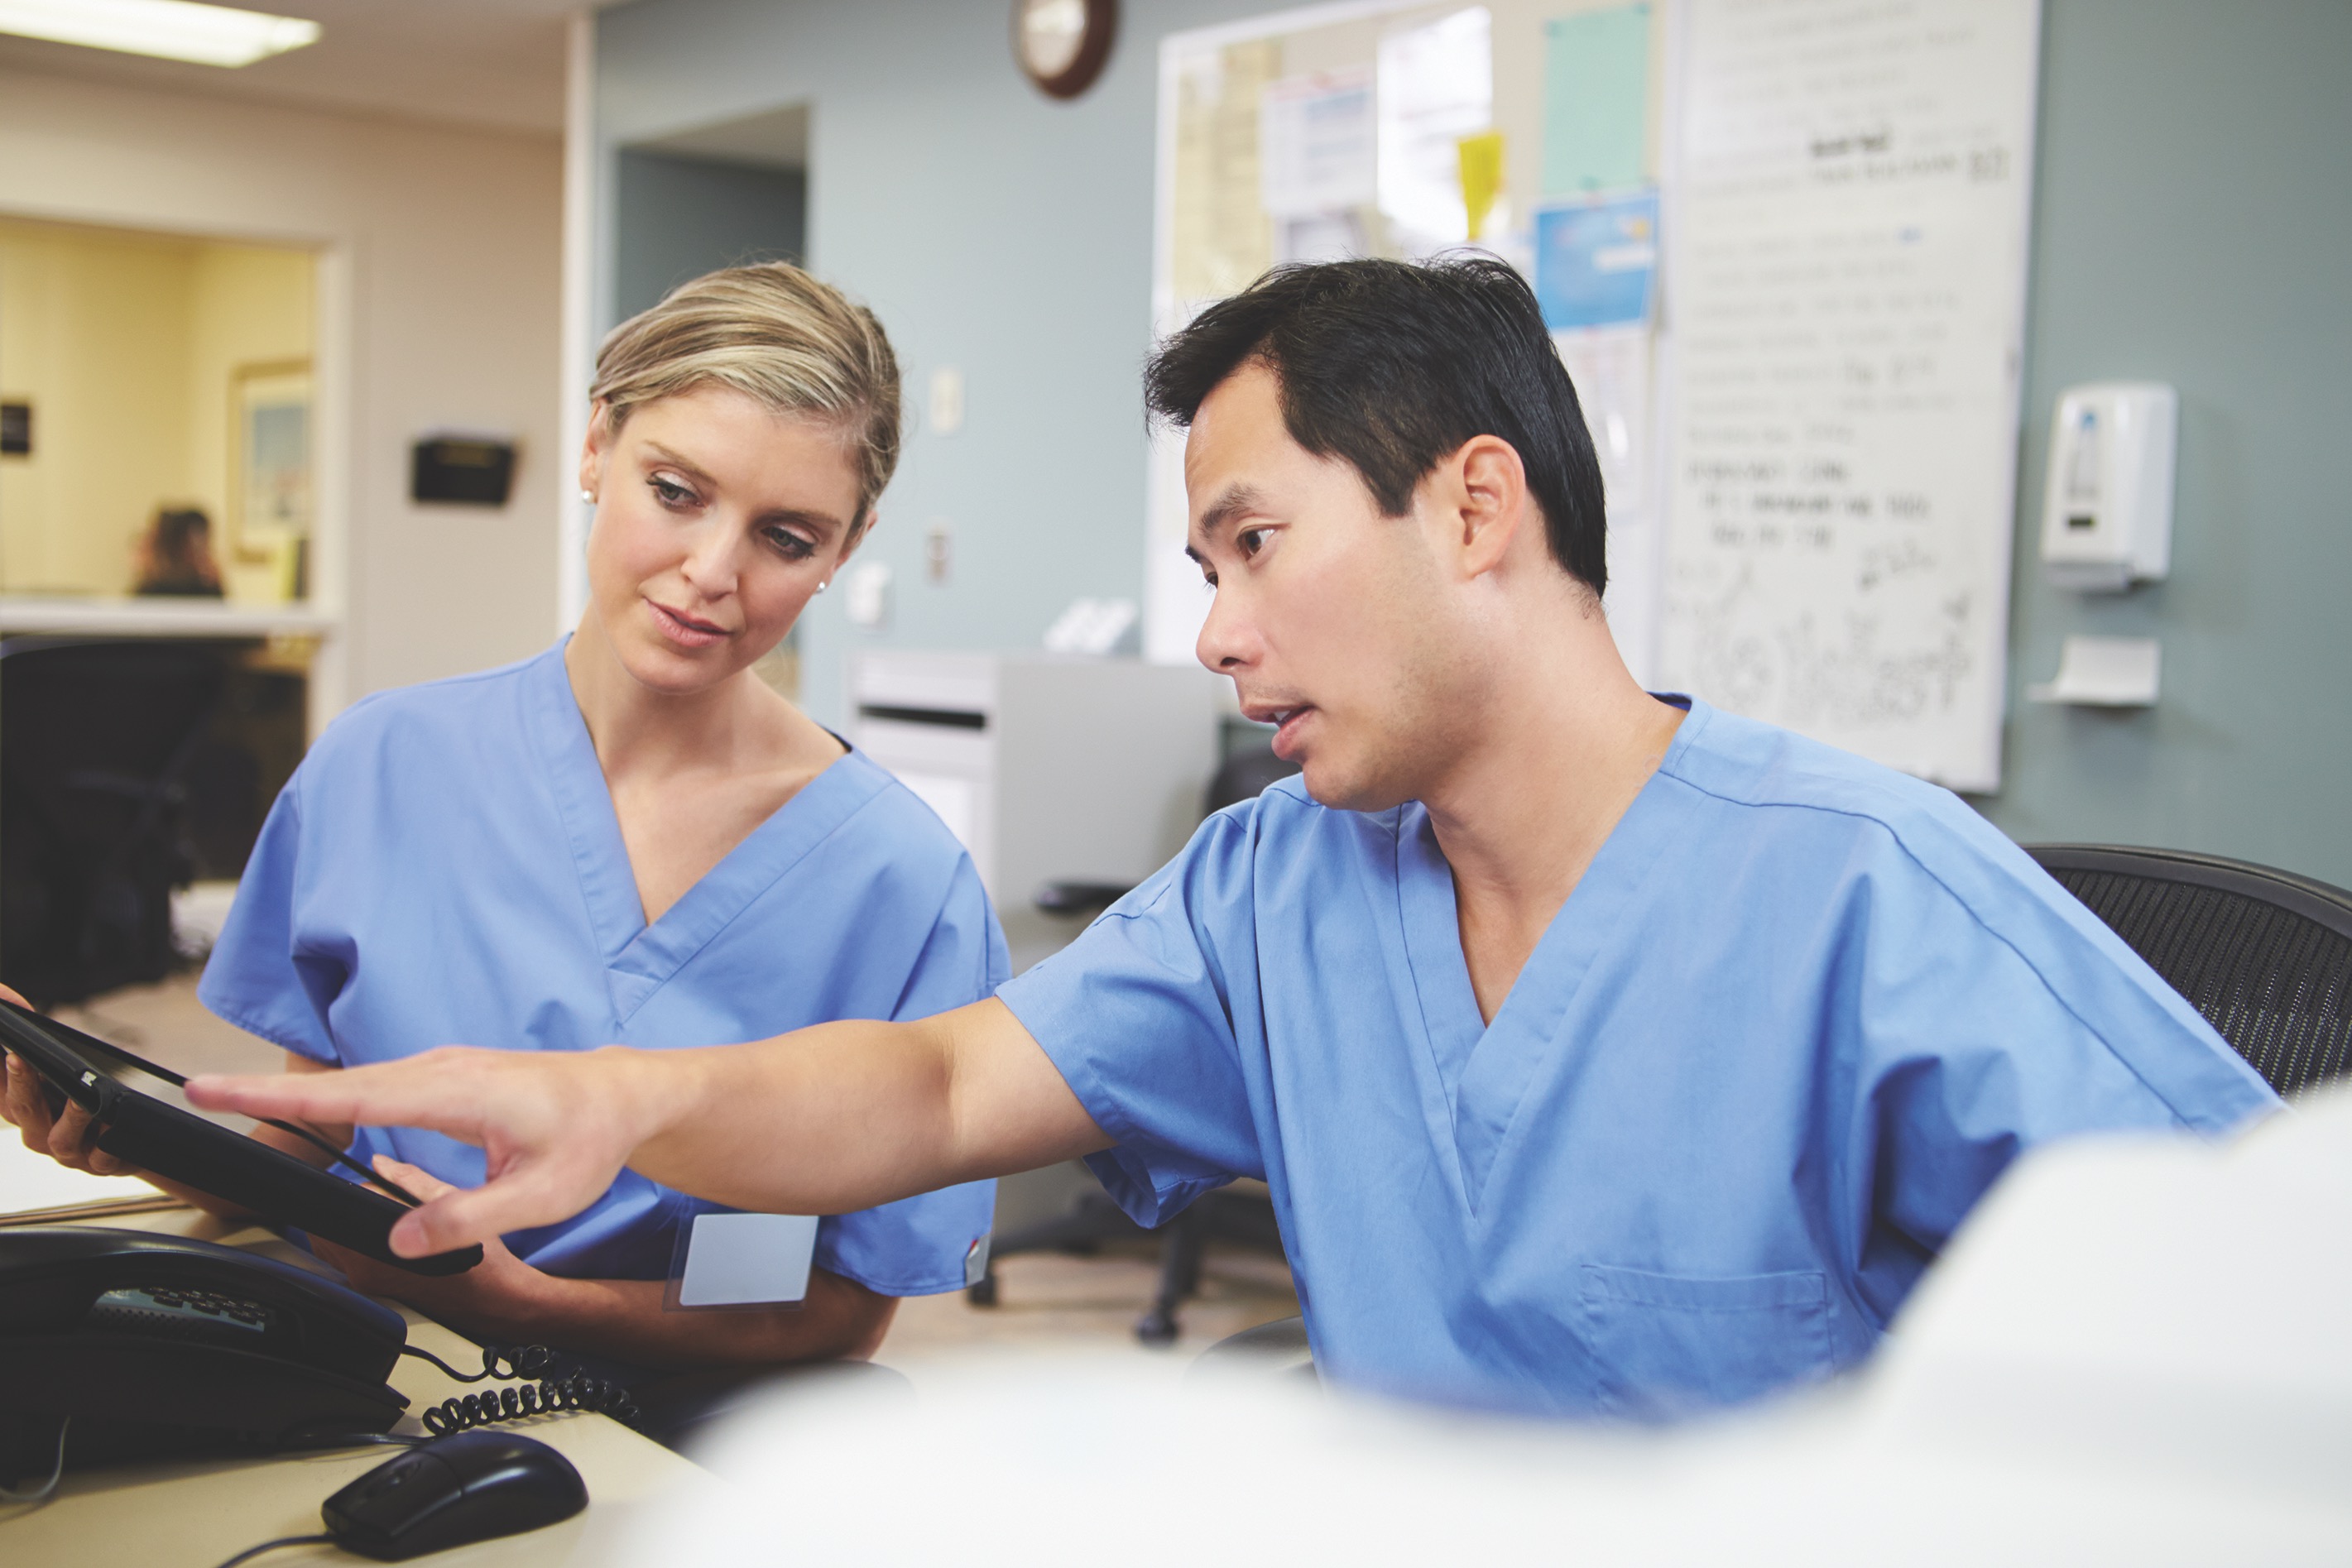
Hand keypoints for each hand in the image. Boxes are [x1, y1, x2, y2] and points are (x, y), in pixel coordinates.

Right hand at [0, 983, 140, 1178]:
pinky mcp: (102, 1164)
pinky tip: (113, 1126)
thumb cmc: (87, 1097)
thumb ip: (31, 1040)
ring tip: (82, 1096)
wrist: (132, 1141)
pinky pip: (102, 1158)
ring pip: (59, 1139)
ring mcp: (68, 1152)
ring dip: (70, 1116)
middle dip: (19, 1082)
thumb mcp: (57, 1065)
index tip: (3, 1050)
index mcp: (21, 1109)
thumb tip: (6, 998)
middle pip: (21, 1110)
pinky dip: (105, 1144)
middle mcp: (37, 1133)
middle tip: (20, 1057)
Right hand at [188, 1045, 675, 1258]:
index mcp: (457, 1093)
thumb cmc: (589, 1139)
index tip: (220, 1089)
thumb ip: (469, 1219)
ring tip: (232, 1102)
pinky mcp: (440, 1081)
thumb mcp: (542, 1197)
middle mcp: (441, 1071)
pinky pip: (375, 1089)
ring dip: (297, 1093)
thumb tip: (399, 1241)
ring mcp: (439, 1071)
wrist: (621, 1097)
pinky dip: (334, 1098)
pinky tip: (306, 1111)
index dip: (281, 1096)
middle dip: (267, 1089)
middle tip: (200, 1095)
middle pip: (338, 1084)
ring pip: (355, 1085)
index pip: (351, 1096)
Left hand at [312, 1157, 568, 1343]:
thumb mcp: (450, 1202)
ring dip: (355, 1225)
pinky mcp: (373, 1290)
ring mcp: (366, 1283)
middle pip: (330, 1227)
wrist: (494, 1298)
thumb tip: (380, 1164)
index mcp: (377, 1248)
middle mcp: (364, 1270)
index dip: (357, 1188)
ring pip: (337, 1244)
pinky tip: (396, 1236)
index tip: (379, 1183)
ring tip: (392, 1216)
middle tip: (386, 1197)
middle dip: (351, 1206)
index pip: (343, 1207)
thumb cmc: (480, 1257)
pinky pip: (351, 1259)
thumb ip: (410, 1181)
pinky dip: (364, 1242)